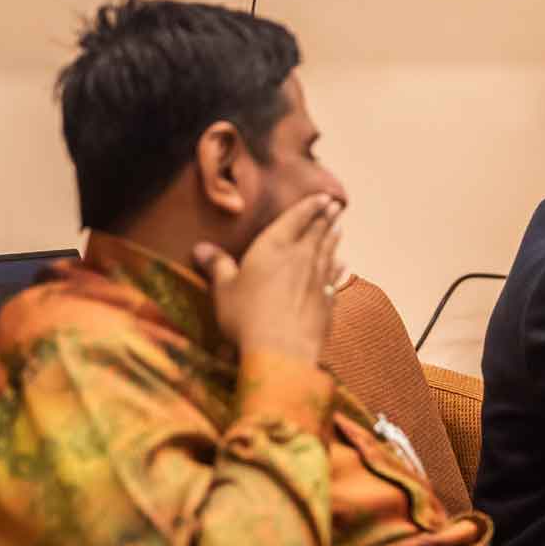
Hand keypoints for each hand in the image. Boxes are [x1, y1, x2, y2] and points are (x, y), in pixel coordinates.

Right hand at [192, 194, 345, 364]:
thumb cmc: (247, 315)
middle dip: (326, 217)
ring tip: (339, 229)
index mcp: (275, 246)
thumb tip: (201, 248)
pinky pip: (334, 278)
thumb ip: (218, 266)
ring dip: (334, 239)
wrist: (282, 349)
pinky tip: (343, 265)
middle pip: (317, 232)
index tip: (324, 197)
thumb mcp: (224, 289)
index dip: (310, 206)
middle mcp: (301, 257)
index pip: (297, 218)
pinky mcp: (327, 301)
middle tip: (336, 206)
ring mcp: (318, 279)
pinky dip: (338, 269)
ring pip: (329, 252)